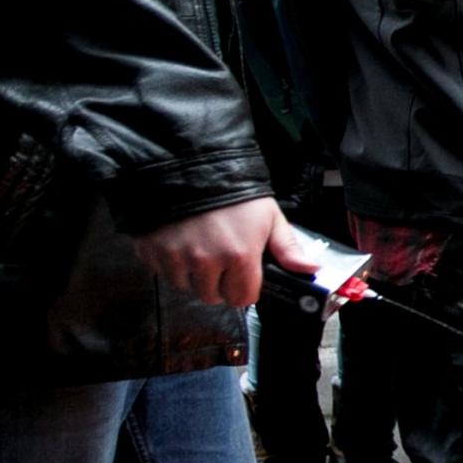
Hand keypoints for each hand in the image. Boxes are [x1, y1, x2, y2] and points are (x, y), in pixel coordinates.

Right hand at [127, 193, 305, 310]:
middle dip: (219, 283)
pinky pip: (163, 273)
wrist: (187, 163)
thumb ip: (287, 248)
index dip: (245, 288)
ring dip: (194, 276)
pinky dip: (171, 264)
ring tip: (199, 248)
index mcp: (239, 256)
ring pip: (187, 287)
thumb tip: (310, 269)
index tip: (243, 276)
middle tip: (221, 260)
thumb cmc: (231, 189)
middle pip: (213, 296)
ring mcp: (176, 258)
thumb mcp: (268, 215)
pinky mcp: (152, 252)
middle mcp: (206, 262)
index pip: (242, 299)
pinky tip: (180, 243)